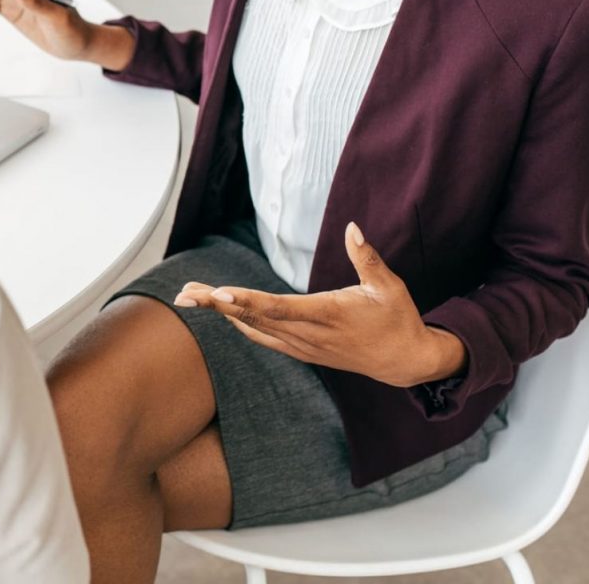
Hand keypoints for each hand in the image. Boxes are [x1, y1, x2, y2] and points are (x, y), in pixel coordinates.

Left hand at [172, 222, 467, 388]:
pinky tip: (221, 312)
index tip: (218, 294)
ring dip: (221, 313)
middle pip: (254, 317)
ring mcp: (303, 346)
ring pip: (253, 328)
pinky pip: (263, 336)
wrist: (404, 362)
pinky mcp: (302, 351)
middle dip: (217, 305)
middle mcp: (309, 334)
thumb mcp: (389, 286)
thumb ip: (366, 258)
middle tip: (184, 294)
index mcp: (329, 314)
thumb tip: (352, 228)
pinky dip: (240, 323)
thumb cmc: (397, 318)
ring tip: (189, 297)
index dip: (246, 301)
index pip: (279, 308)